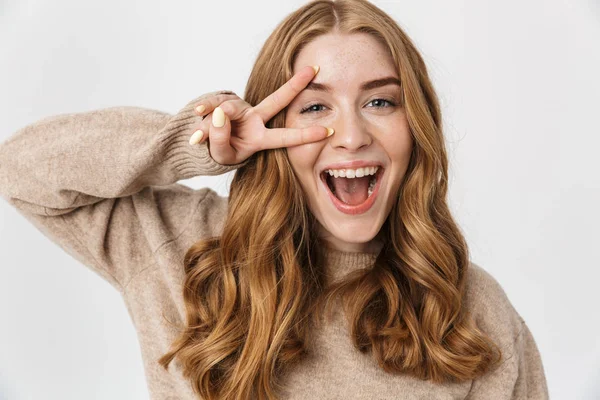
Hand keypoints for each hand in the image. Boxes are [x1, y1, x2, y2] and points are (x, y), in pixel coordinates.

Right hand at [188, 65, 333, 164]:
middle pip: (277, 100)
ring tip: (199, 137)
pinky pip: (211, 104)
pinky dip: (202, 113)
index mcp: (260, 138)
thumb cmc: (219, 152)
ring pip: (228, 108)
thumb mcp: (221, 155)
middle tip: (314, 69)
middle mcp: (254, 118)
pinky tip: (196, 124)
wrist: (200, 144)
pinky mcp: (221, 100)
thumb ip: (220, 139)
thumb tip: (220, 114)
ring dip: (212, 124)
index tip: (328, 131)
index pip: (285, 136)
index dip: (305, 134)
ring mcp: (239, 108)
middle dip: (295, 85)